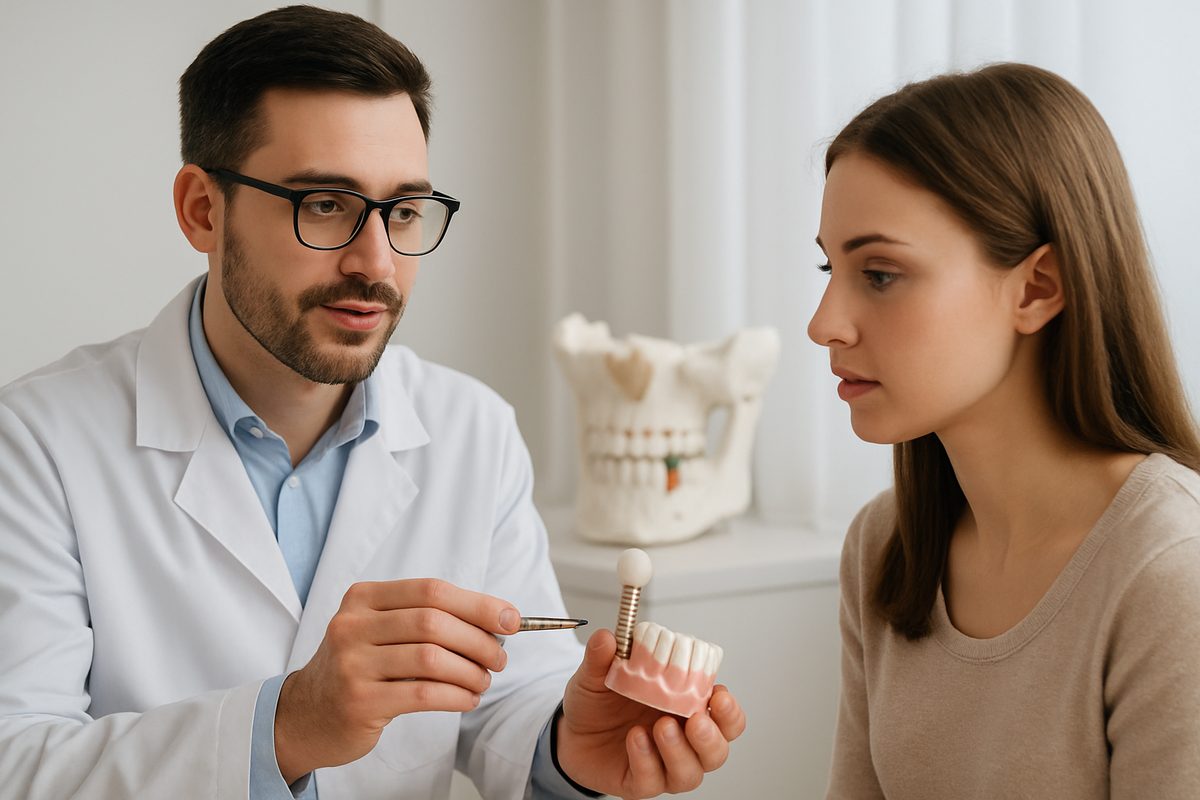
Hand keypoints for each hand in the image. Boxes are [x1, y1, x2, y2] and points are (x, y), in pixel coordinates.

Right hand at [273, 579, 519, 782]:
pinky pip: (423, 694)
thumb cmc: (359, 668)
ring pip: (432, 659)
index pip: (431, 591)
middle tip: (498, 659)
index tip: (511, 620)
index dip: (477, 604)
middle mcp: (353, 625)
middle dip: (478, 640)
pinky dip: (456, 696)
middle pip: (434, 622)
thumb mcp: (380, 630)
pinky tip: (467, 699)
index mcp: (363, 598)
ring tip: (483, 681)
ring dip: (471, 672)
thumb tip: (498, 619)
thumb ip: (426, 618)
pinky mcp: (359, 701)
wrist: (305, 715)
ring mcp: (352, 664)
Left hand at [555, 629, 746, 797]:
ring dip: (680, 751)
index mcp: (685, 709)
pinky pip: (652, 781)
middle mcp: (681, 741)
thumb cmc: (599, 702)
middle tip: (696, 719)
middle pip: (717, 751)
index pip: (724, 717)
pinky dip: (647, 760)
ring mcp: (662, 765)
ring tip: (662, 726)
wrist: (569, 731)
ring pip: (690, 774)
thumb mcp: (598, 673)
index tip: (719, 695)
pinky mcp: (640, 783)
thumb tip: (607, 637)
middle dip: (712, 737)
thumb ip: (603, 657)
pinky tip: (636, 738)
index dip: (729, 711)